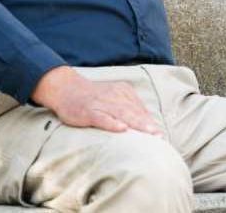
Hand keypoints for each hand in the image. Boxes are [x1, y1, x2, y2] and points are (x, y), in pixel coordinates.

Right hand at [30, 66, 162, 134]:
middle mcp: (113, 95)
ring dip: (136, 124)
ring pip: (122, 114)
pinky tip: (121, 129)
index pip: (139, 108)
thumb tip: (148, 123)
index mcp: (122, 91)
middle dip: (147, 124)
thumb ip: (129, 106)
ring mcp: (100, 103)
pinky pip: (102, 118)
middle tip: (159, 136)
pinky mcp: (88, 111)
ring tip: (149, 134)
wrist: (65, 89)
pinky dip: (112, 123)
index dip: (150, 122)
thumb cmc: (92, 98)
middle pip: (133, 112)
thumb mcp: (113, 96)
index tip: (161, 135)